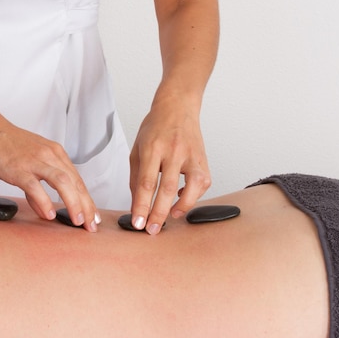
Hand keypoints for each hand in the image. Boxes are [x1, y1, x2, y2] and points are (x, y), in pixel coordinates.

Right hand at [0, 116, 98, 231]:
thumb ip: (38, 187)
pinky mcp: (18, 168)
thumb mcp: (29, 163)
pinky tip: (49, 214)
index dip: (88, 200)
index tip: (93, 217)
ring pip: (63, 182)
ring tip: (77, 221)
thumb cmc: (5, 144)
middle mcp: (49, 155)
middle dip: (86, 206)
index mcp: (55, 154)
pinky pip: (35, 186)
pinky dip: (44, 201)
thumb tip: (45, 210)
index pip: (78, 180)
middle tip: (91, 226)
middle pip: (76, 182)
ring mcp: (35, 161)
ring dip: (73, 203)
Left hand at [129, 98, 210, 234]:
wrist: (178, 107)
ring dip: (182, 206)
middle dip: (158, 213)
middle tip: (151, 230)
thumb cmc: (155, 128)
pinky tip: (182, 199)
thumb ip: (135, 177)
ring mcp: (191, 154)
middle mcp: (173, 151)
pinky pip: (202, 183)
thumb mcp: (137, 148)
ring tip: (171, 217)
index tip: (137, 222)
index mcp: (152, 147)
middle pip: (167, 187)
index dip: (141, 205)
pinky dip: (193, 195)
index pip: (146, 182)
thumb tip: (137, 205)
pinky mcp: (203, 159)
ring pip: (193, 185)